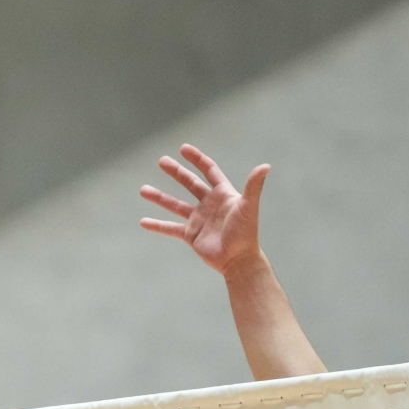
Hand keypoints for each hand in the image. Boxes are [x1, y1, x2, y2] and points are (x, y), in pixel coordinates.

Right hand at [139, 145, 271, 274]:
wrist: (238, 260)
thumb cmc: (246, 233)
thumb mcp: (248, 207)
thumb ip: (253, 186)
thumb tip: (265, 166)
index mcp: (223, 194)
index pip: (209, 171)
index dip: (197, 159)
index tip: (183, 149)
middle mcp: (209, 204)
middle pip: (190, 183)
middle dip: (176, 172)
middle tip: (161, 161)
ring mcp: (198, 219)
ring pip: (175, 205)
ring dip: (159, 197)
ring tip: (143, 189)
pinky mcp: (190, 235)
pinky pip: (170, 228)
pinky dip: (157, 225)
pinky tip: (143, 221)